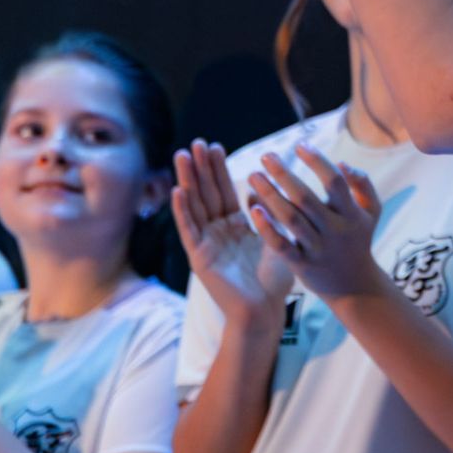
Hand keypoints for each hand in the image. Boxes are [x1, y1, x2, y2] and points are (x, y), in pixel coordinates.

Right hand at [172, 141, 293, 330]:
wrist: (265, 310)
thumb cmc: (273, 280)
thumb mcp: (274, 238)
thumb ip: (267, 214)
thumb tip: (259, 189)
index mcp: (236, 226)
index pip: (224, 191)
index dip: (218, 169)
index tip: (214, 146)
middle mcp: (218, 232)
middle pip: (206, 193)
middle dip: (201, 168)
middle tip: (196, 142)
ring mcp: (206, 243)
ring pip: (194, 206)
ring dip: (188, 180)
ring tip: (182, 155)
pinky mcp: (199, 257)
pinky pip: (189, 230)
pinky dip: (183, 210)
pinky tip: (178, 190)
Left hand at [244, 144, 384, 301]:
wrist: (354, 286)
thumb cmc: (359, 240)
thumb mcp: (372, 211)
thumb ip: (362, 184)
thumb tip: (341, 164)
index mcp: (351, 214)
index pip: (335, 182)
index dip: (317, 161)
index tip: (299, 145)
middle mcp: (334, 230)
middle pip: (305, 198)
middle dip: (283, 175)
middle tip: (266, 156)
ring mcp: (317, 249)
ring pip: (290, 219)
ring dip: (270, 195)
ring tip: (254, 176)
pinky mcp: (301, 265)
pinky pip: (280, 245)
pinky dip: (267, 228)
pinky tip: (253, 208)